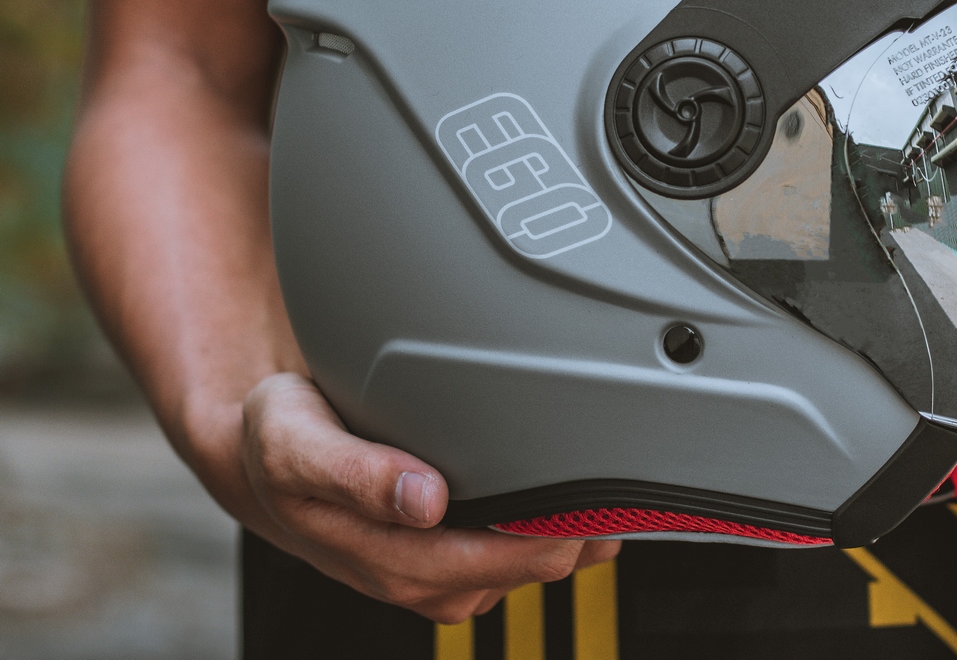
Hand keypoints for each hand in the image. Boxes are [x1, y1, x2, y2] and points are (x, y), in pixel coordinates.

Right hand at [238, 373, 619, 621]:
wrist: (262, 459)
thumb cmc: (280, 443)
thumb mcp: (296, 445)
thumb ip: (355, 473)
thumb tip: (421, 499)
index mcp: (396, 559)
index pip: (507, 558)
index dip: (563, 530)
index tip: (604, 493)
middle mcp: (429, 576)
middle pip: (538, 564)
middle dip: (585, 527)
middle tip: (630, 472)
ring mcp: (447, 570)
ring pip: (537, 561)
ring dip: (577, 526)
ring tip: (614, 475)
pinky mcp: (459, 553)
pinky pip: (526, 547)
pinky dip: (559, 522)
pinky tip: (579, 489)